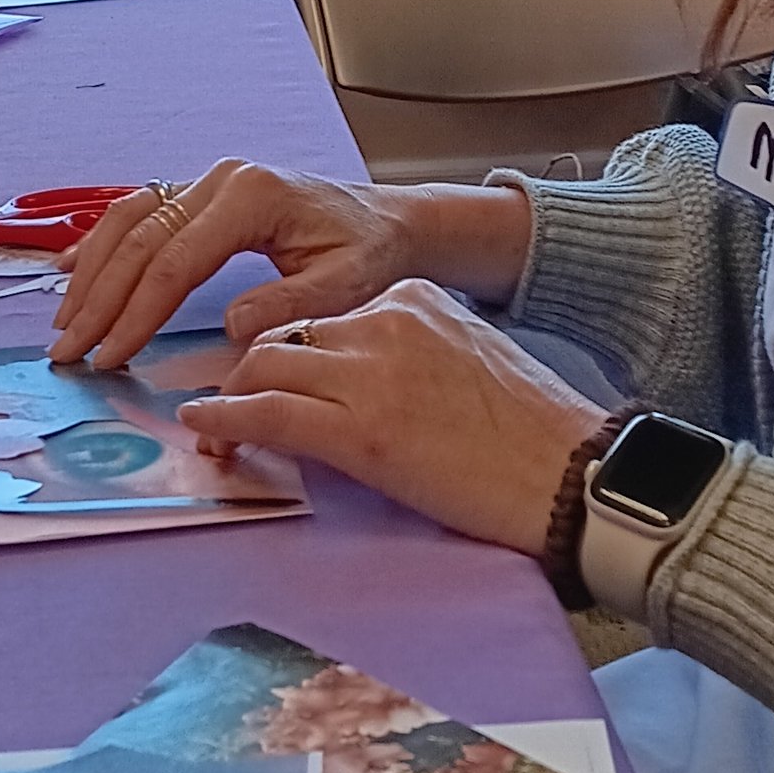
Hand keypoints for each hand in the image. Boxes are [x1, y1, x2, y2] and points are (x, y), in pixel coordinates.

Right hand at [48, 162, 530, 372]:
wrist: (387, 222)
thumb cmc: (369, 254)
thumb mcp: (345, 286)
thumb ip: (289, 306)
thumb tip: (232, 328)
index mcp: (251, 197)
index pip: (176, 262)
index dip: (137, 313)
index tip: (110, 357)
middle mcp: (220, 181)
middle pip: (140, 242)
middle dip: (99, 301)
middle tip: (68, 353)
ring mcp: (206, 182)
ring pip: (127, 221)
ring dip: (89, 273)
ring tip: (64, 323)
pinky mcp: (200, 194)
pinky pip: (137, 212)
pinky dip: (99, 242)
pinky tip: (68, 270)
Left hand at [181, 281, 601, 553]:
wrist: (569, 474)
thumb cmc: (532, 433)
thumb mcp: (465, 359)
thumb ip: (407, 353)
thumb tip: (351, 386)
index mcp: (416, 298)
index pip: (325, 316)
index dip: (291, 354)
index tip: (273, 381)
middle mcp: (387, 322)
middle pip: (285, 336)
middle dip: (248, 371)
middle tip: (227, 405)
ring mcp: (371, 374)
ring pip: (265, 366)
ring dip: (230, 397)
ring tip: (214, 430)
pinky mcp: (360, 430)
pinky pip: (267, 412)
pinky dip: (225, 419)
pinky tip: (205, 428)